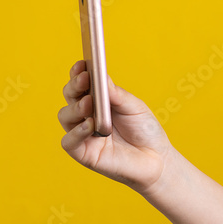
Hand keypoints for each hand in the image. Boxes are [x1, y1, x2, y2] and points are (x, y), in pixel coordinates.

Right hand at [58, 60, 172, 192]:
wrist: (157, 160)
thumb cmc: (145, 131)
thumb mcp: (134, 107)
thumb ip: (116, 94)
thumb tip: (101, 77)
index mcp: (97, 102)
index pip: (81, 85)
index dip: (78, 73)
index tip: (82, 63)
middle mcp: (86, 116)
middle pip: (70, 97)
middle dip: (75, 86)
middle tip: (85, 79)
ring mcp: (83, 135)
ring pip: (65, 117)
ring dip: (76, 107)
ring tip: (90, 103)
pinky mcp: (84, 154)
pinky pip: (69, 141)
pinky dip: (76, 132)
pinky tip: (89, 125)